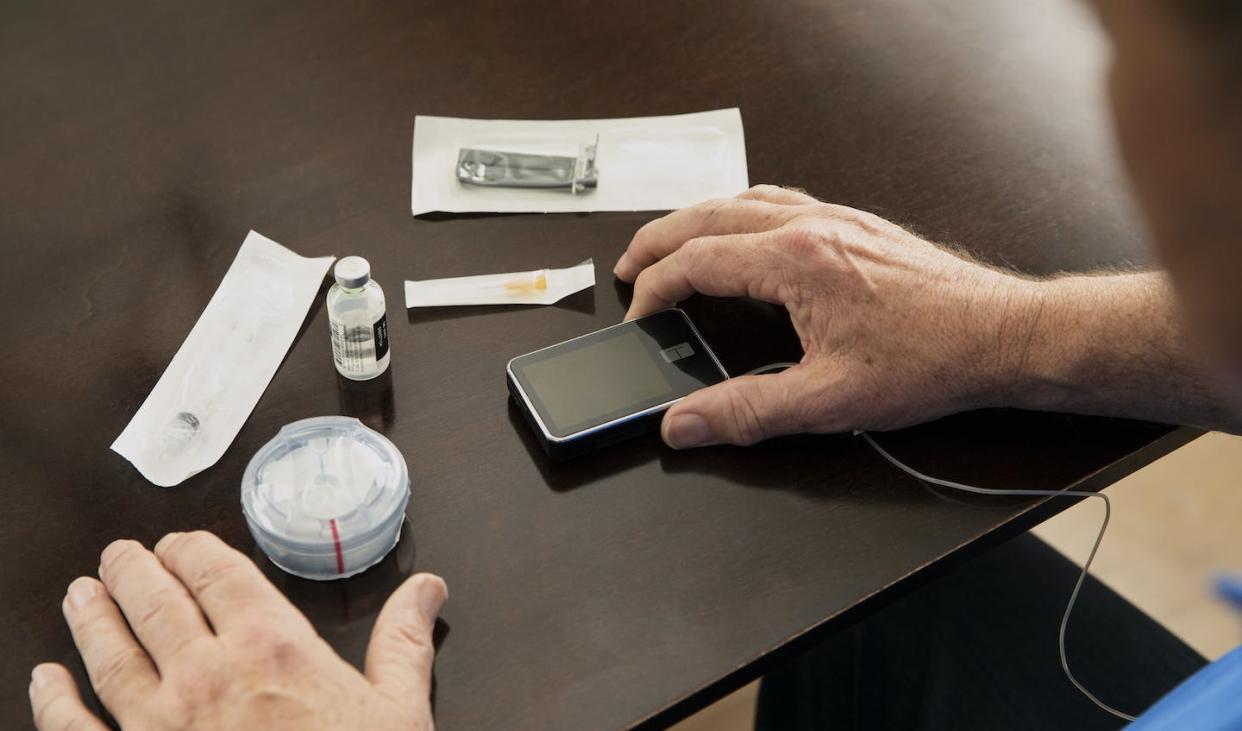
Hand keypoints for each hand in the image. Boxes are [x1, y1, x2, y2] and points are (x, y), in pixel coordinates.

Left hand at [28, 531, 446, 730]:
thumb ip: (404, 642)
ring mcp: (159, 727)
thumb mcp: (400, 710)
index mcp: (272, 648)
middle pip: (155, 602)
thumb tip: (428, 589)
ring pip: (110, 655)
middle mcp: (206, 676)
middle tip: (119, 556)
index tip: (178, 543)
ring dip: (91, 618)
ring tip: (80, 593)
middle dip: (133, 571)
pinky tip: (44, 681)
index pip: (218, 574)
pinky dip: (52, 702)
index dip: (191, 550)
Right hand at [615, 185, 1040, 447]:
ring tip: (673, 246)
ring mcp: (836, 219)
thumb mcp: (829, 400)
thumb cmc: (931, 360)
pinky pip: (780, 201)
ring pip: (744, 200)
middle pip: (709, 215)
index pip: (698, 261)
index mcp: (797, 261)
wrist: (1002, 335)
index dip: (657, 288)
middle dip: (660, 240)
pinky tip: (742, 234)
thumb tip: (685, 422)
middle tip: (630, 268)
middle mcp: (812, 226)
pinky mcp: (856, 225)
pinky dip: (740, 213)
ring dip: (698, 220)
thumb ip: (747, 410)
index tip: (640, 316)